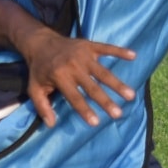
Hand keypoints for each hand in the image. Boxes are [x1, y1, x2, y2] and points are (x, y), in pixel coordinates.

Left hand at [17, 26, 137, 126]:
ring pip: (103, 72)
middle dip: (106, 101)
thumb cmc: (39, 69)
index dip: (85, 110)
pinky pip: (107, 48)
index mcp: (59, 77)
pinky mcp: (89, 45)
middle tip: (118, 114)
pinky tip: (133, 55)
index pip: (74, 97)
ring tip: (130, 95)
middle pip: (92, 87)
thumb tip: (51, 124)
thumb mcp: (34, 88)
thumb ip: (42, 107)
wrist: (40, 42)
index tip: (96, 122)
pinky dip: (120, 51)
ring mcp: (83, 55)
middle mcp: (73, 66)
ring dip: (117, 84)